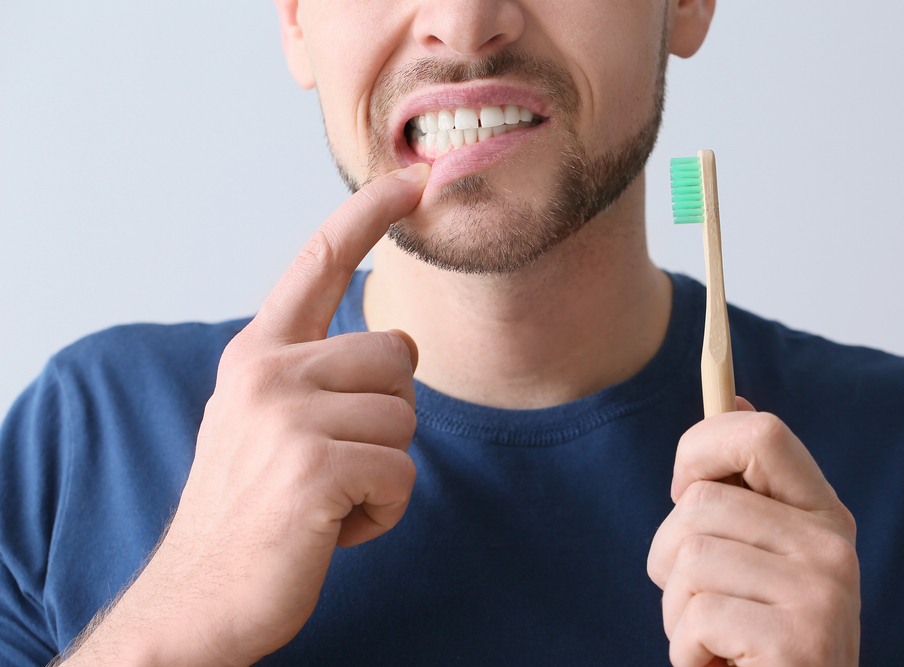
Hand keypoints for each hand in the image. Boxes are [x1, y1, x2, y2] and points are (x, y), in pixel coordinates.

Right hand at [64, 163, 430, 666]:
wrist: (201, 597)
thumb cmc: (250, 506)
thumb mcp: (265, 419)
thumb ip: (315, 370)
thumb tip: (396, 341)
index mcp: (258, 354)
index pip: (319, 262)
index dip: (370, 213)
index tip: (417, 178)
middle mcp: (268, 372)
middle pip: (397, 353)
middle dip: (388, 414)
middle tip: (334, 461)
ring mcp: (287, 418)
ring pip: (405, 417)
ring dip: (383, 468)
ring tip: (328, 496)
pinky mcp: (314, 469)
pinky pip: (402, 474)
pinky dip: (384, 511)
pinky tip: (335, 527)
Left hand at [647, 399, 860, 666]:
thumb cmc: (755, 636)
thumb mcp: (756, 555)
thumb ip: (746, 488)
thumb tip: (733, 397)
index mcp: (822, 515)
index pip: (761, 433)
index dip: (698, 447)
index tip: (682, 487)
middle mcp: (832, 547)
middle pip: (697, 503)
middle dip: (669, 559)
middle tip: (703, 605)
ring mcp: (821, 594)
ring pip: (686, 558)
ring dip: (676, 612)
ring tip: (715, 641)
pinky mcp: (798, 642)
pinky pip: (694, 616)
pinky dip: (687, 653)